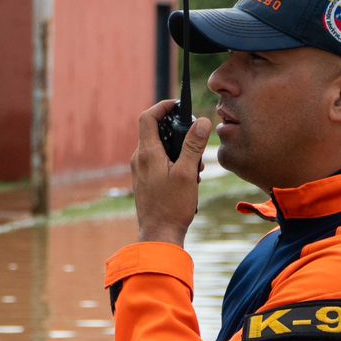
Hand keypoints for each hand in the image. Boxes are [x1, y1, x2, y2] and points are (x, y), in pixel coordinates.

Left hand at [131, 100, 212, 246]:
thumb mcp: (188, 173)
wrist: (159, 234)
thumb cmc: (173, 206)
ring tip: (196, 166)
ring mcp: (140, 170)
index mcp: (147, 153)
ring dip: (178, 149)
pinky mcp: (144, 181)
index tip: (178, 106)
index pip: (148, 117)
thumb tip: (201, 121)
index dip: (162, 107)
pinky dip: (173, 162)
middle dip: (177, 131)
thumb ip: (193, 146)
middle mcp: (139, 159)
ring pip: (159, 148)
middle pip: (156, 131)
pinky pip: (158, 162)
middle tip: (196, 141)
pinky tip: (188, 178)